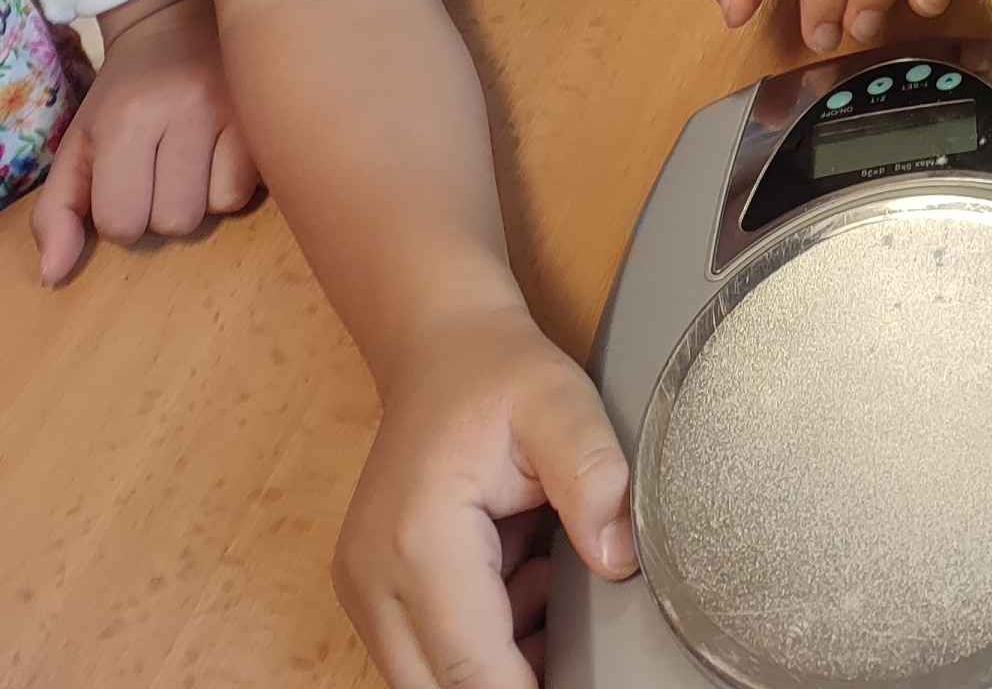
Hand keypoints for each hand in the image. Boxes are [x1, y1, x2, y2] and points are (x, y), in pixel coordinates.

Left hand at [32, 0, 258, 282]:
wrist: (180, 19)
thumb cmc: (125, 92)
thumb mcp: (80, 142)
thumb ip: (58, 210)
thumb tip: (54, 276)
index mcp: (126, 119)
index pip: (122, 222)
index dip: (123, 214)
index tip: (128, 178)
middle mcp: (183, 109)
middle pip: (175, 221)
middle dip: (165, 206)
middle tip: (165, 166)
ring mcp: (235, 106)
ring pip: (219, 207)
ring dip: (205, 195)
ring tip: (198, 157)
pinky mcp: (268, 110)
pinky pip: (252, 187)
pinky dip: (236, 180)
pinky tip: (225, 151)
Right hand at [335, 306, 633, 688]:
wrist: (442, 348)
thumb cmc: (498, 373)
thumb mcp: (562, 404)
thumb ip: (594, 477)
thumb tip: (617, 560)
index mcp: (419, 542)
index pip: (472, 673)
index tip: (585, 679)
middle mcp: (373, 580)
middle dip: (516, 679)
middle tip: (569, 614)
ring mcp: (363, 593)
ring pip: (432, 682)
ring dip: (495, 660)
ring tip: (540, 573)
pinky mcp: (371, 596)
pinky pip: (426, 657)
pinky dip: (479, 642)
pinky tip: (518, 578)